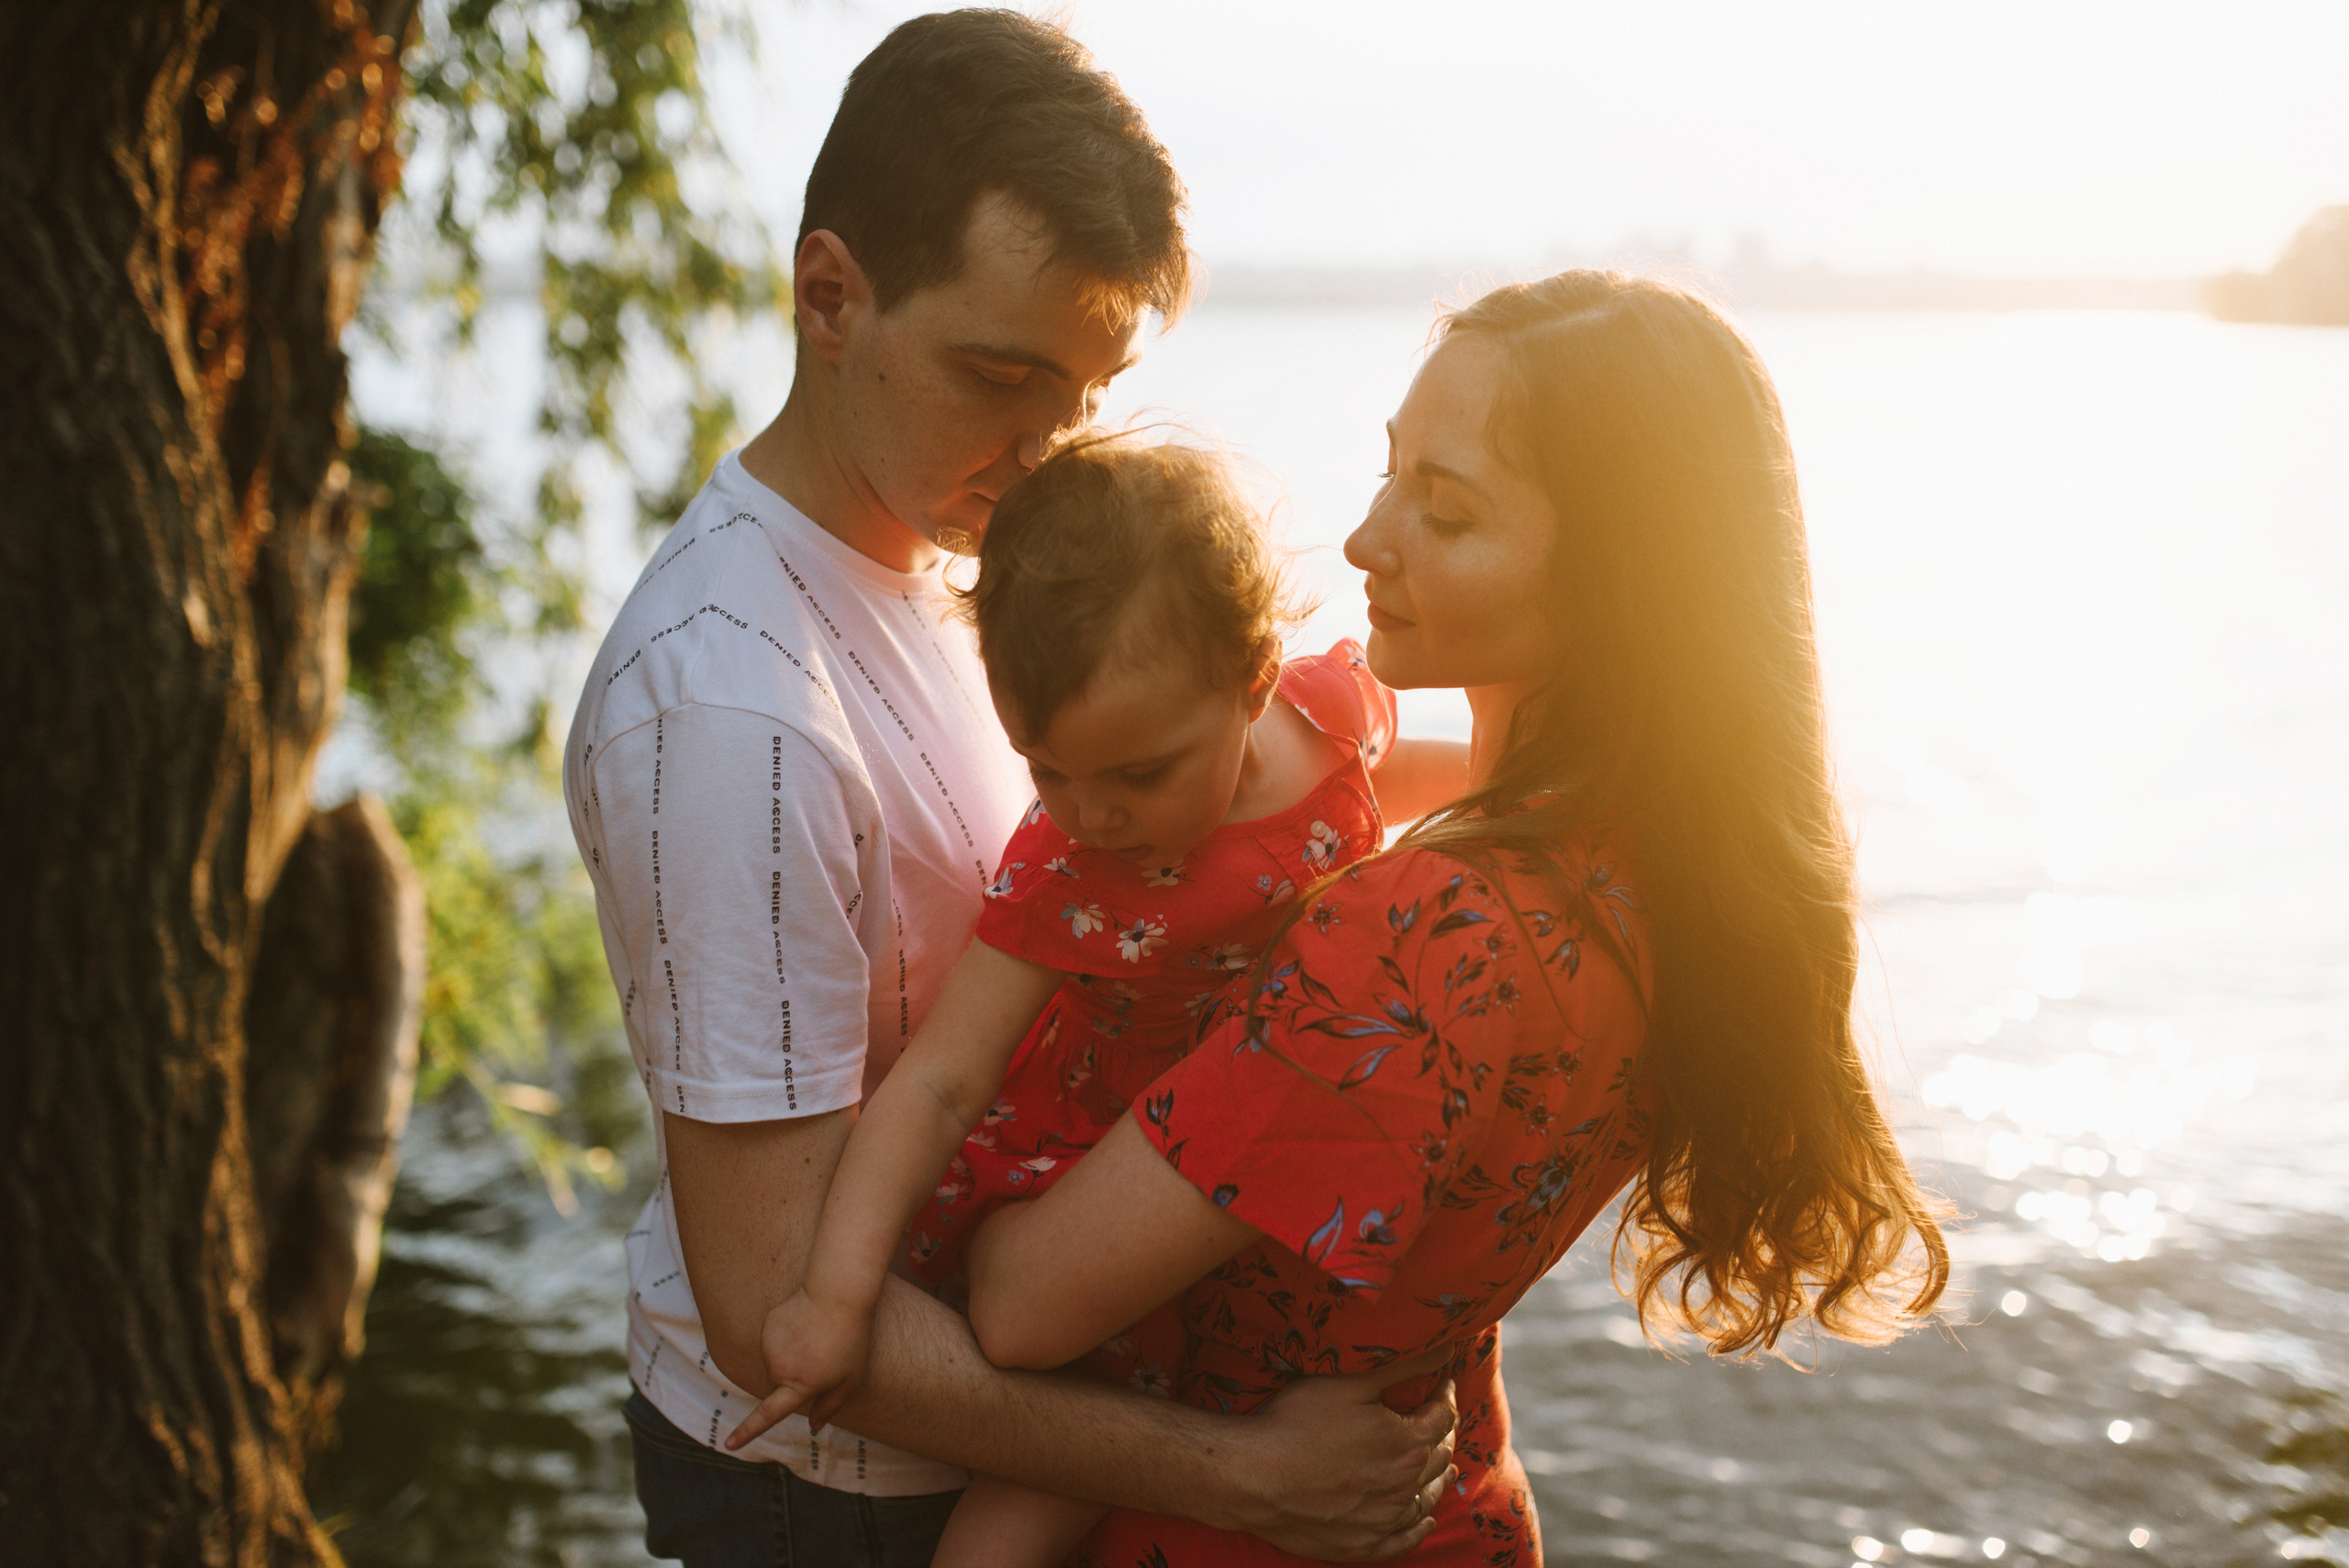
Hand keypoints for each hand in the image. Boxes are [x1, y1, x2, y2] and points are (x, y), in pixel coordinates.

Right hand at [723, 1287, 872, 1450]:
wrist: (838, 1293)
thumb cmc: (851, 1339)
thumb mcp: (851, 1378)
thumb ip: (830, 1406)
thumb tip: (814, 1425)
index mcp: (800, 1385)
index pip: (768, 1415)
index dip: (748, 1431)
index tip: (728, 1445)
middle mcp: (780, 1369)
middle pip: (780, 1385)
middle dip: (797, 1378)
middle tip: (823, 1356)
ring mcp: (770, 1346)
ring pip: (777, 1363)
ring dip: (793, 1357)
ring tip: (816, 1337)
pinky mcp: (767, 1328)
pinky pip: (774, 1343)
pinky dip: (788, 1338)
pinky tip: (805, 1324)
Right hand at [1223, 1344, 1460, 1560]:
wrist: (1254, 1476)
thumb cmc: (1297, 1423)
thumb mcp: (1349, 1383)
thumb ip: (1402, 1367)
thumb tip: (1445, 1351)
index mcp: (1407, 1443)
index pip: (1442, 1416)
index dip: (1445, 1396)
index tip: (1443, 1384)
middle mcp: (1403, 1485)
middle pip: (1438, 1457)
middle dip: (1443, 1434)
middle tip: (1441, 1421)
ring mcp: (1382, 1520)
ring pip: (1424, 1498)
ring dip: (1437, 1479)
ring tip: (1445, 1467)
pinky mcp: (1360, 1544)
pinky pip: (1401, 1542)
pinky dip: (1417, 1529)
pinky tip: (1424, 1521)